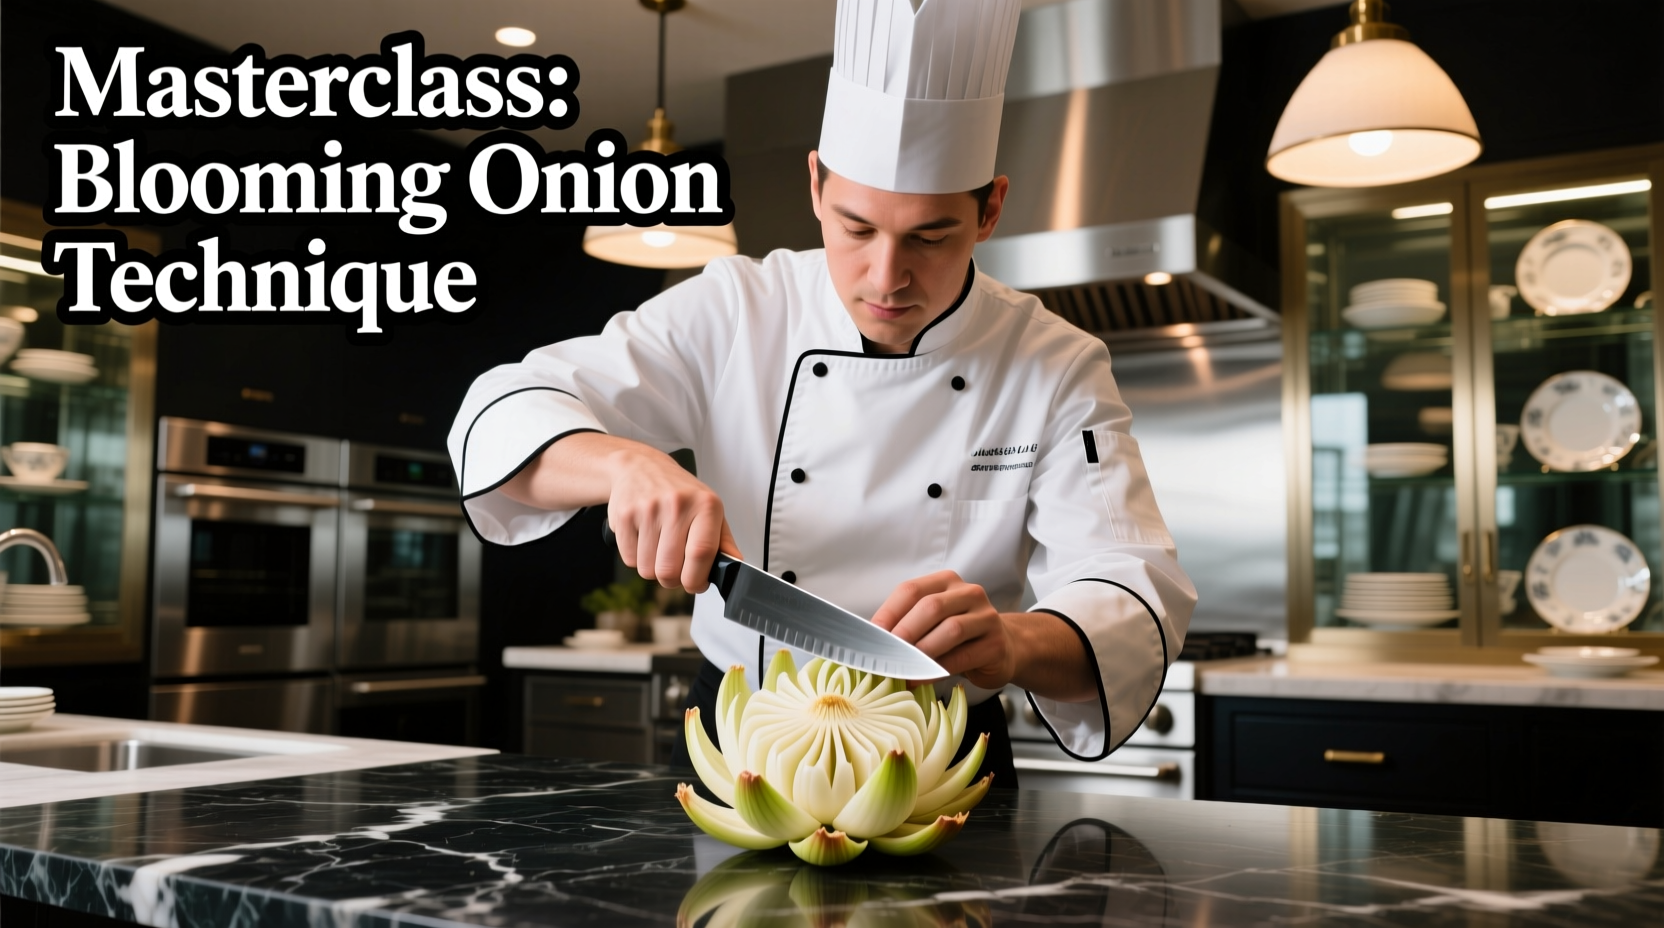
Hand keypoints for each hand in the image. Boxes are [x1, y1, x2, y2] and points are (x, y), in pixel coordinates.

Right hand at [605, 444, 741, 592]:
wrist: (642, 467)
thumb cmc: (680, 492)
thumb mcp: (709, 509)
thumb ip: (723, 541)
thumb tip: (735, 565)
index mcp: (705, 505)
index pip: (701, 554)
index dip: (697, 579)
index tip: (696, 583)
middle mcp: (677, 505)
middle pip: (670, 570)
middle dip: (673, 580)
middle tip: (676, 569)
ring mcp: (648, 510)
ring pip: (648, 570)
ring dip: (654, 569)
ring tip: (659, 549)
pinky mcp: (624, 516)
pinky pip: (629, 560)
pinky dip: (637, 558)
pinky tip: (644, 540)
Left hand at [869, 570, 1014, 689]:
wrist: (1003, 649)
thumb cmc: (958, 637)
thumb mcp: (932, 623)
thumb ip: (908, 624)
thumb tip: (874, 642)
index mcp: (946, 582)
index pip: (911, 590)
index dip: (889, 612)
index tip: (873, 636)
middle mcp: (968, 593)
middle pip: (931, 607)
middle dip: (905, 632)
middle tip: (887, 654)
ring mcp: (986, 617)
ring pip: (949, 630)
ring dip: (921, 652)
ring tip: (903, 669)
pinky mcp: (996, 643)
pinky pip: (963, 656)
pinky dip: (938, 669)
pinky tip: (922, 678)